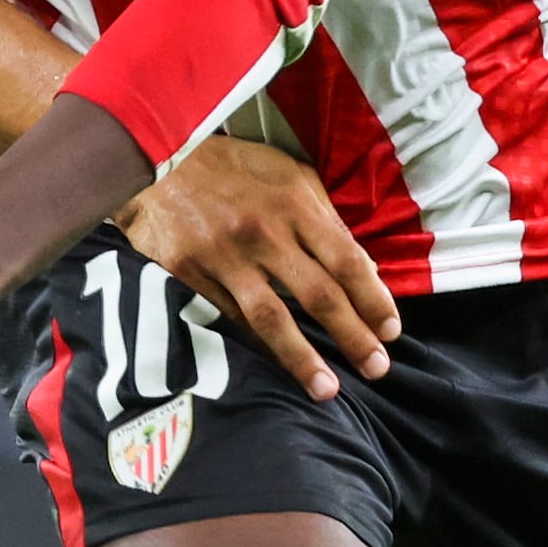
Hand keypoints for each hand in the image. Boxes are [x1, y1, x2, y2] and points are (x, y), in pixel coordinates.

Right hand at [116, 137, 399, 399]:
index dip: (373, 300)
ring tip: (328, 390)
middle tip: (377, 368)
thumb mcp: (287, 172)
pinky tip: (276, 366)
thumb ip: (324, 216)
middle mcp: (262, 232)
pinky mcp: (188, 272)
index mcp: (294, 203)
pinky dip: (255, 345)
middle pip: (318, 295)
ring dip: (302, 358)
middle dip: (352, 336)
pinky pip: (229, 317)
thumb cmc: (232, 165)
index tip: (390, 330)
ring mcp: (223, 256)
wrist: (156, 156)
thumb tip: (362, 268)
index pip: (347, 261)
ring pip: (271, 317)